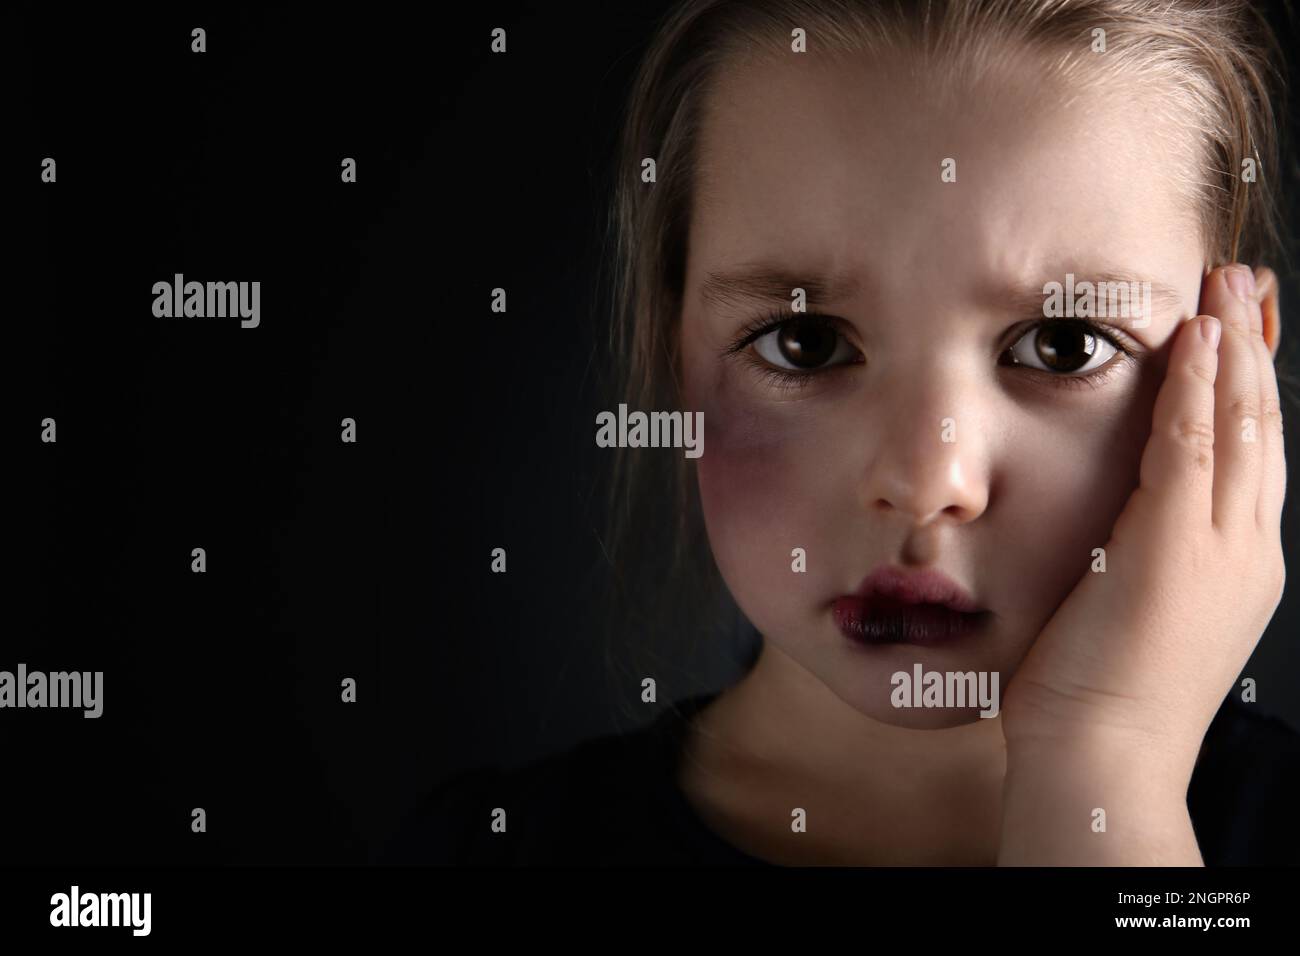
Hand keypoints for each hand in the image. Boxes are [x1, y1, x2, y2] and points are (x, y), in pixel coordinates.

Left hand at [1000, 263, 1286, 789]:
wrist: (1103, 755)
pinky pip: (1194, 444)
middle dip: (1256, 352)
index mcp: (1237, 566)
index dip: (1251, 393)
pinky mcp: (1177, 543)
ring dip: (1235, 349)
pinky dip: (1198, 385)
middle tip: (1249, 285)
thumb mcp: (1134, 610)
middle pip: (1264, 430)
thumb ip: (1138, 556)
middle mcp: (1247, 549)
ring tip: (1228, 286)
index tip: (1242, 338)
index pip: (1254, 460)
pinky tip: (1195, 335)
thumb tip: (1117, 524)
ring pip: (1242, 424)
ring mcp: (1221, 546)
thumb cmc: (1097, 695)